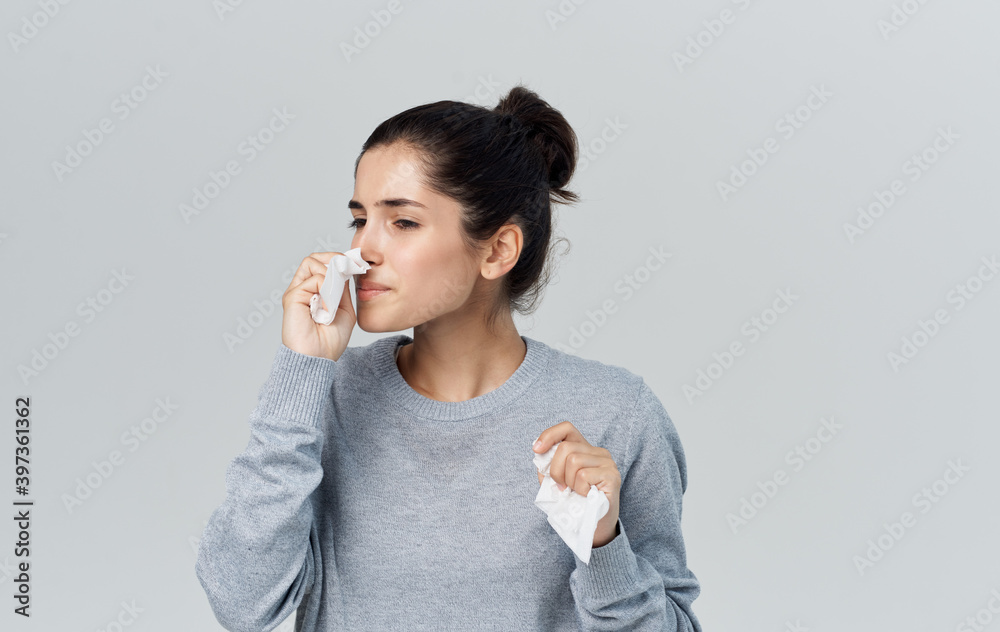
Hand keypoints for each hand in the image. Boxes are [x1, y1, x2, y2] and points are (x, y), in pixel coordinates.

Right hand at [280, 252, 357, 361]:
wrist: (318, 358)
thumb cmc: (330, 340)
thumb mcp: (344, 309)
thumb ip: (342, 289)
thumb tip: (343, 269)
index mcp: (314, 292)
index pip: (321, 264)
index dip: (336, 261)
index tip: (354, 265)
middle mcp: (303, 289)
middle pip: (314, 258)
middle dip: (333, 261)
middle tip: (347, 272)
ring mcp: (296, 292)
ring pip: (312, 263)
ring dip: (330, 276)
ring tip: (334, 298)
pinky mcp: (292, 297)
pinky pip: (315, 280)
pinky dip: (327, 291)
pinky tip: (326, 309)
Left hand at [533, 421, 621, 547]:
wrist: (595, 527)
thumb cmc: (575, 503)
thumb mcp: (556, 483)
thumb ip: (548, 468)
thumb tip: (539, 455)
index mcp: (583, 449)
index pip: (566, 428)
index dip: (549, 435)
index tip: (537, 449)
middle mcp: (597, 451)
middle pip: (565, 447)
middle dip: (556, 470)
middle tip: (562, 487)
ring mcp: (606, 462)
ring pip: (574, 460)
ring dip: (569, 482)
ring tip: (577, 492)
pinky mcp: (611, 475)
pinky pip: (584, 475)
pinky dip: (579, 489)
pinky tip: (587, 496)